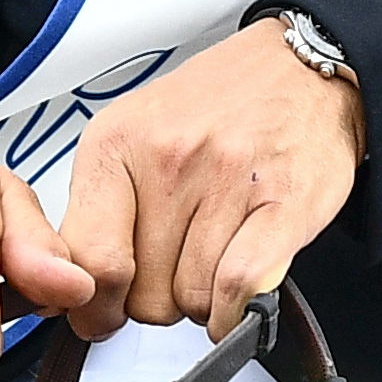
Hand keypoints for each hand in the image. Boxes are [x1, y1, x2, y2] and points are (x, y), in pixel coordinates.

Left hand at [56, 23, 362, 339]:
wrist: (298, 67)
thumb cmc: (214, 107)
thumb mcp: (134, 135)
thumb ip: (101, 210)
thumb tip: (83, 296)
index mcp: (117, 142)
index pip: (89, 258)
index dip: (96, 305)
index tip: (103, 313)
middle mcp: (169, 158)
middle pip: (143, 293)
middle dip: (156, 300)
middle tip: (174, 271)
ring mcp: (228, 179)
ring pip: (192, 299)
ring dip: (201, 302)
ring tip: (211, 262)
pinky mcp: (285, 202)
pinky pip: (240, 288)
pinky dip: (234, 311)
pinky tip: (235, 298)